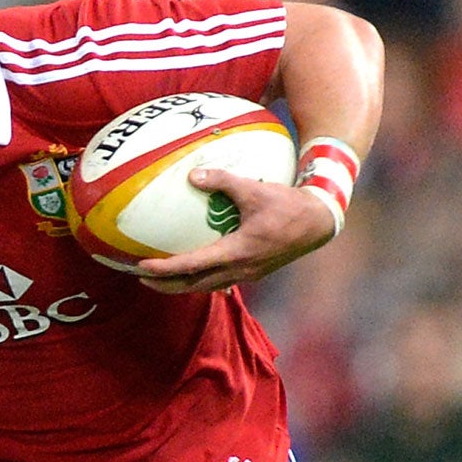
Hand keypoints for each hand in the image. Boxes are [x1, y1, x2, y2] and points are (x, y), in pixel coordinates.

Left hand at [133, 166, 336, 294]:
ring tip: (161, 278)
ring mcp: (247, 274)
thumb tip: (192, 175)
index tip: (141, 267)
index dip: (164, 269)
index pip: (191, 267)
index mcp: (236, 252)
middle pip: (193, 286)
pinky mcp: (253, 272)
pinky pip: (220, 281)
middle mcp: (239, 270)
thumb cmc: (288, 204)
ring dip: (182, 285)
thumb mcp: (254, 189)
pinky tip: (192, 270)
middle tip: (140, 277)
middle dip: (165, 285)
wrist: (320, 221)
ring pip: (206, 287)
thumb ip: (222, 181)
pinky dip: (201, 278)